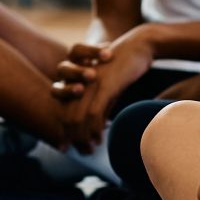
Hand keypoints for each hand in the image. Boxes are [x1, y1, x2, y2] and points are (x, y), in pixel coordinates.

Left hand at [51, 28, 155, 146]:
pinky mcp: (103, 84)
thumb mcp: (107, 90)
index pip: (62, 110)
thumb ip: (99, 107)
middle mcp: (77, 81)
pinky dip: (94, 129)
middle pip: (66, 116)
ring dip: (82, 138)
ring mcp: (89, 83)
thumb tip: (96, 130)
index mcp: (74, 81)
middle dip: (73, 138)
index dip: (63, 131)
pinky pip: (93, 112)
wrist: (138, 46)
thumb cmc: (123, 68)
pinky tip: (99, 138)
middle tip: (83, 153)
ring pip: (77, 117)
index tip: (65, 148)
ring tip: (91, 149)